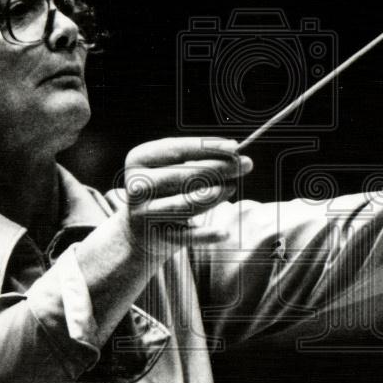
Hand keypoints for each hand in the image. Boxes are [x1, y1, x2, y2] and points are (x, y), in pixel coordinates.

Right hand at [119, 137, 251, 262]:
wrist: (141, 228)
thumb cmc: (166, 188)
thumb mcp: (173, 167)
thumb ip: (199, 158)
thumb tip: (236, 152)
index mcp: (139, 160)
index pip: (175, 149)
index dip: (206, 147)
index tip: (234, 146)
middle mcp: (137, 186)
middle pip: (182, 176)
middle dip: (218, 168)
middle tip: (245, 164)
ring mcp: (144, 213)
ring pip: (184, 204)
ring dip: (213, 196)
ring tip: (232, 188)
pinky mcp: (156, 236)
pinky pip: (186, 236)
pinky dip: (206, 235)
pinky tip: (225, 233)